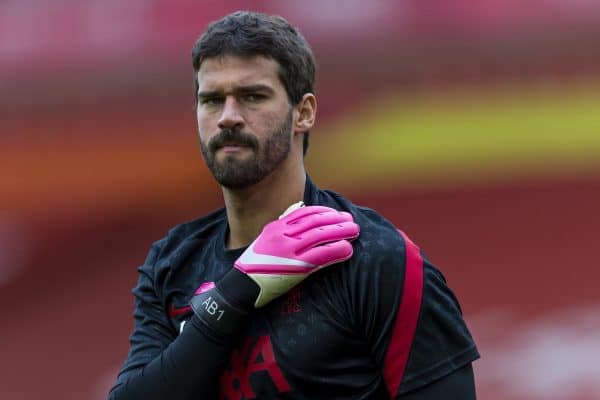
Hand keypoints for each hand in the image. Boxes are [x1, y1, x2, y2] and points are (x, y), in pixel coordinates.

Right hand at [235, 202, 359, 306]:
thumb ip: (282, 226)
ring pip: (320, 236)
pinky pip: (321, 255)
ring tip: (354, 231)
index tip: (336, 213)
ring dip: (340, 232)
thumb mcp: (265, 240)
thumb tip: (299, 209)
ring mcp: (288, 250)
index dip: (324, 211)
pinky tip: (348, 249)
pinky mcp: (295, 267)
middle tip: (351, 220)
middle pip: (315, 222)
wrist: (240, 288)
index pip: (304, 212)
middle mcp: (282, 235)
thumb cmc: (255, 266)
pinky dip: (336, 250)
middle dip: (336, 219)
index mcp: (275, 227)